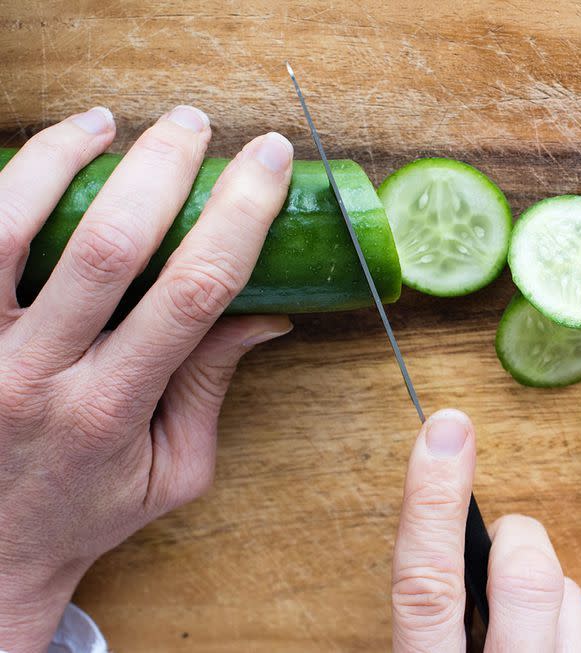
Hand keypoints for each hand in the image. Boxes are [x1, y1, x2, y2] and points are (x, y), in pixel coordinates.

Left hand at [0, 106, 293, 650]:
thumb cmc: (85, 509)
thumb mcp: (173, 468)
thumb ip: (211, 388)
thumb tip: (267, 314)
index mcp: (110, 409)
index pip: (192, 292)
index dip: (239, 214)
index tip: (267, 161)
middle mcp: (34, 376)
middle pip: (105, 246)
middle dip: (161, 167)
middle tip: (193, 123)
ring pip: (7, 228)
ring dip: (61, 159)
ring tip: (103, 124)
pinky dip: (1, 188)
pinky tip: (35, 161)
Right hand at [392, 409, 580, 651]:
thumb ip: (445, 608)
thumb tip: (473, 533)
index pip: (427, 585)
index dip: (435, 502)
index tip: (446, 430)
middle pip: (530, 577)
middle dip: (521, 544)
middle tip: (505, 556)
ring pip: (573, 595)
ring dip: (553, 601)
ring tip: (531, 636)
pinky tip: (564, 652)